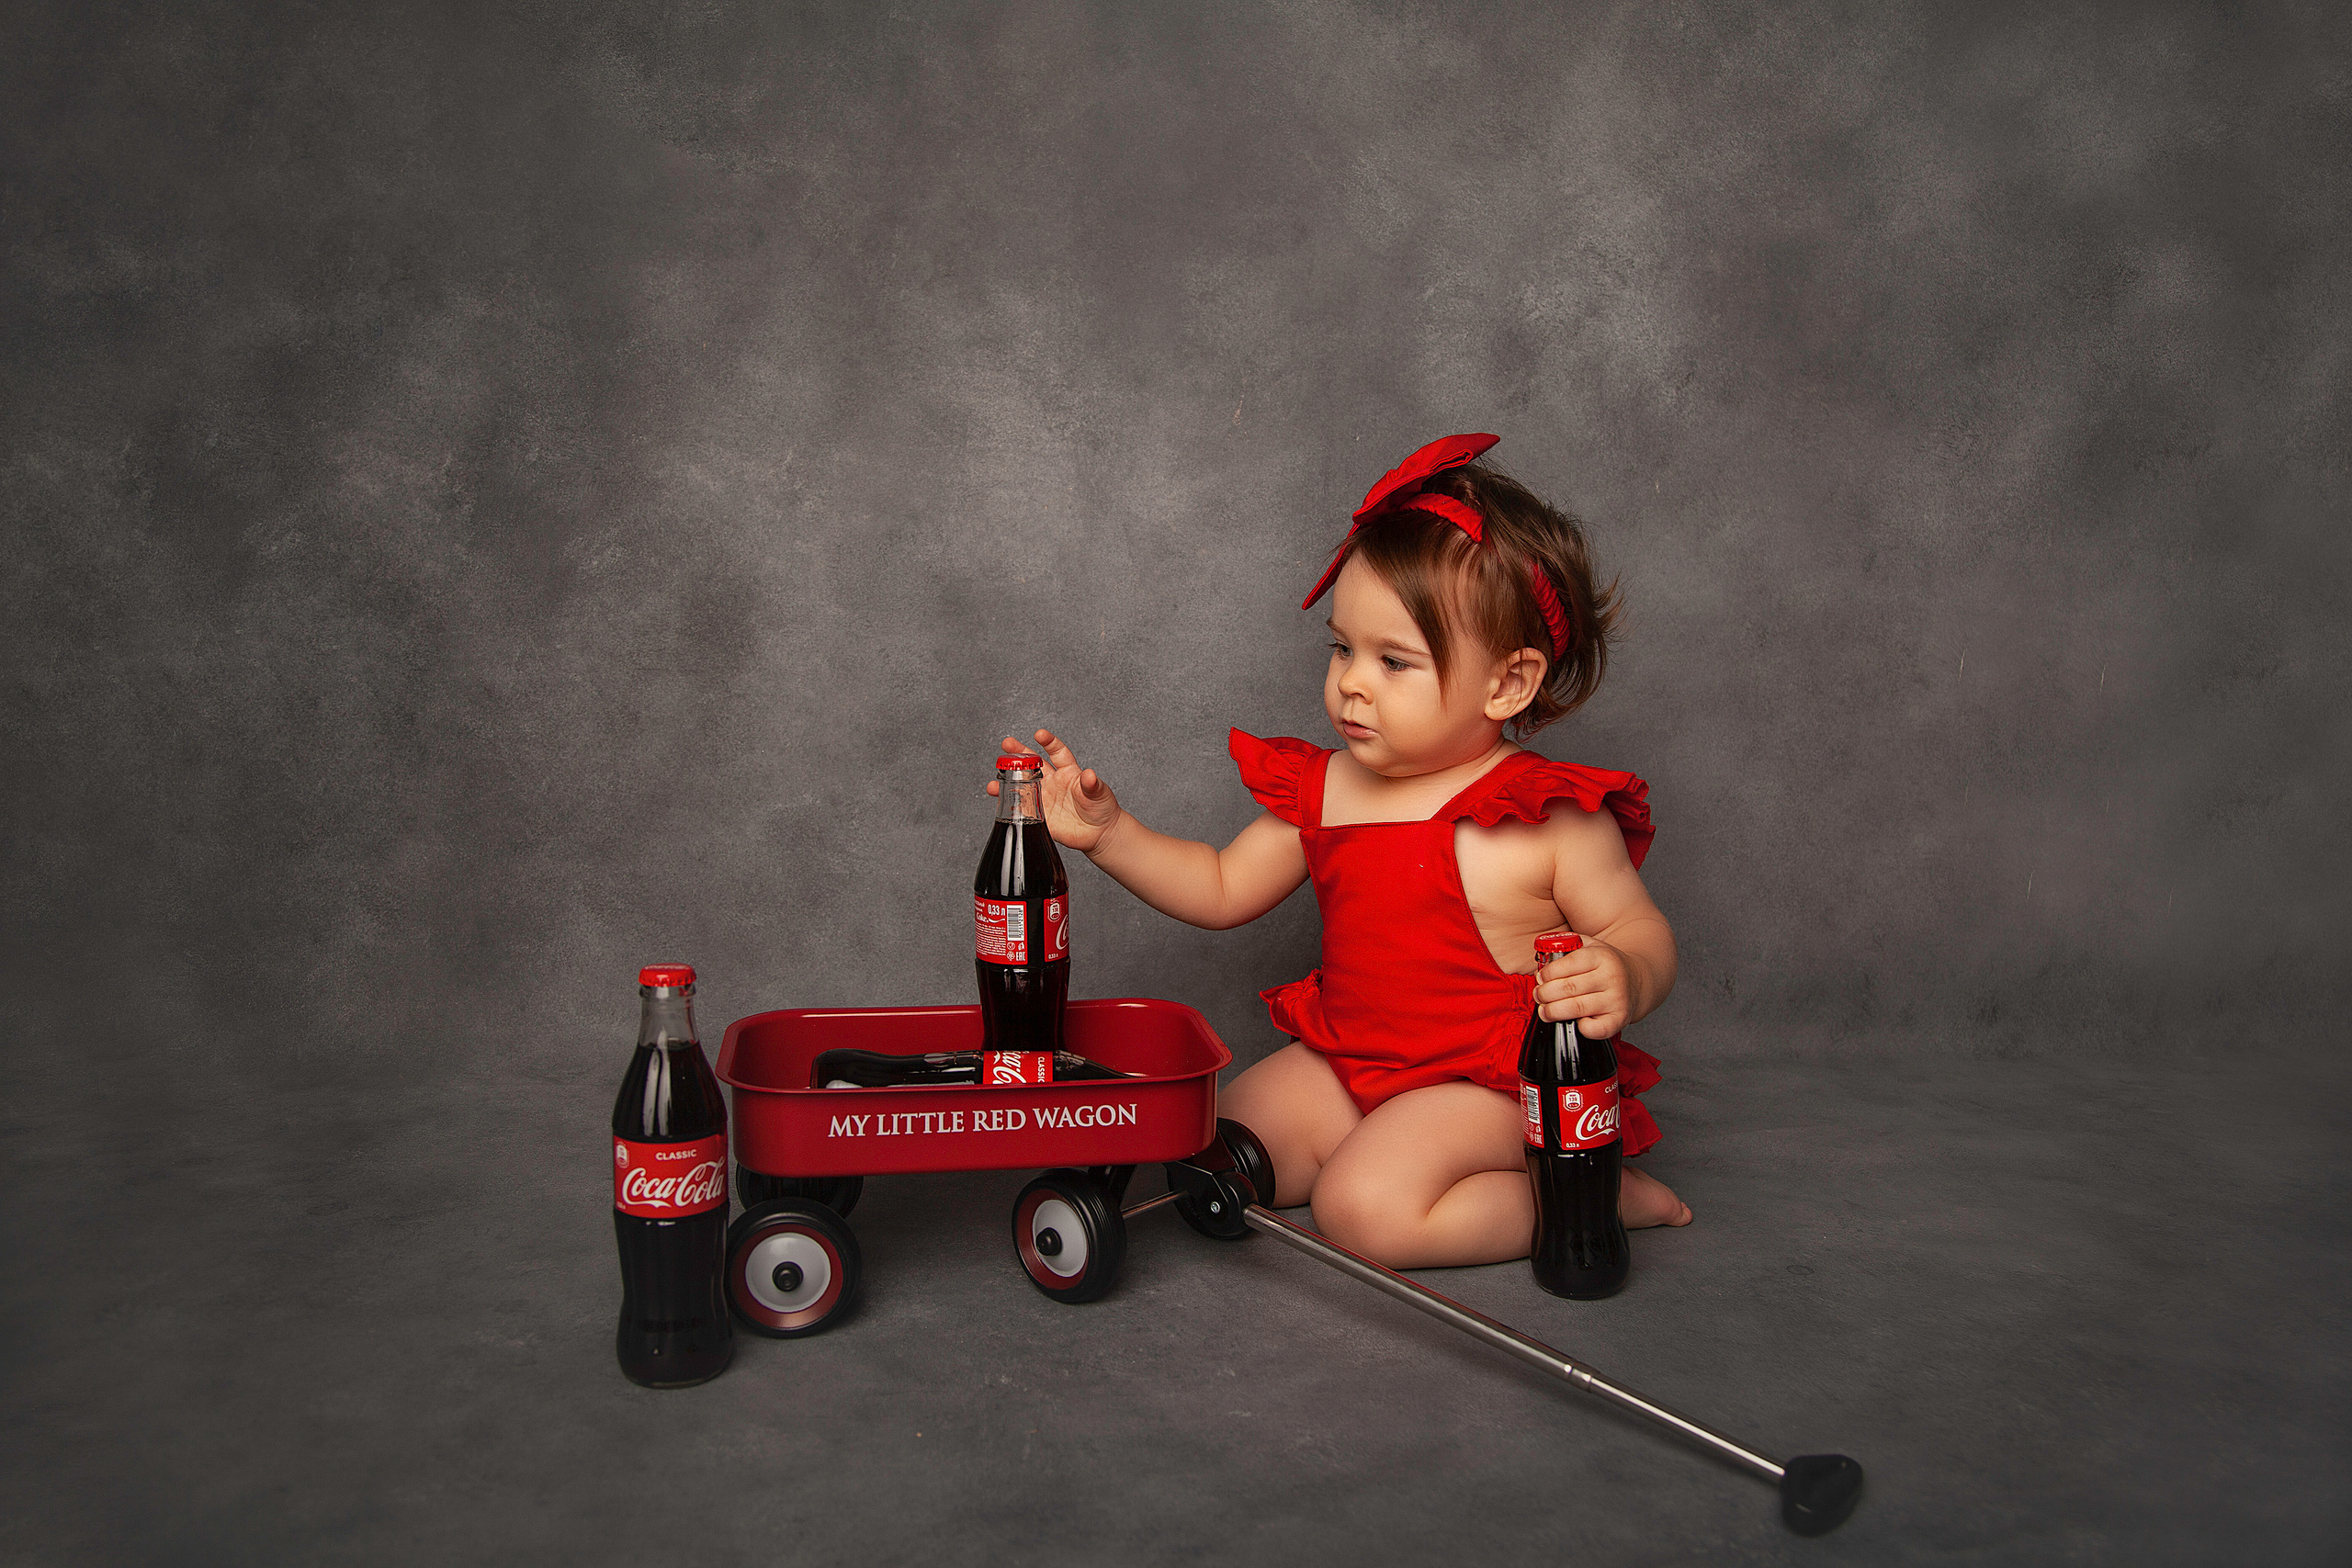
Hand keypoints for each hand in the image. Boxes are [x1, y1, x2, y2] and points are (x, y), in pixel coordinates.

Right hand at [987, 728, 1123, 852]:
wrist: (1100, 832)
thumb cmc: (1102, 807)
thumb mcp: (1100, 793)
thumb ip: (1092, 784)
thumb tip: (1089, 774)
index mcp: (1068, 772)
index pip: (1056, 752)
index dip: (1048, 742)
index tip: (1039, 734)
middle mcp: (1053, 782)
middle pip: (1032, 765)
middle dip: (1018, 754)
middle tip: (1006, 744)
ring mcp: (1045, 799)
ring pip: (1022, 788)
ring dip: (1007, 784)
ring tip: (994, 785)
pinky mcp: (1041, 817)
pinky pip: (1023, 811)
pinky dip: (1011, 807)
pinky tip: (1000, 804)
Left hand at [1533, 933, 1636, 1038]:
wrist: (1636, 980)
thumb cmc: (1604, 964)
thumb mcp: (1588, 945)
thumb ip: (1564, 945)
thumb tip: (1541, 958)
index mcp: (1602, 956)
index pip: (1569, 964)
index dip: (1548, 973)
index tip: (1540, 978)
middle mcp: (1612, 977)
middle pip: (1569, 988)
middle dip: (1545, 994)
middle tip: (1539, 996)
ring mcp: (1617, 999)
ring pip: (1577, 1008)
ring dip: (1553, 1011)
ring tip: (1545, 1011)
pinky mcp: (1619, 1019)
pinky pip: (1596, 1029)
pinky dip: (1581, 1028)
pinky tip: (1575, 1022)